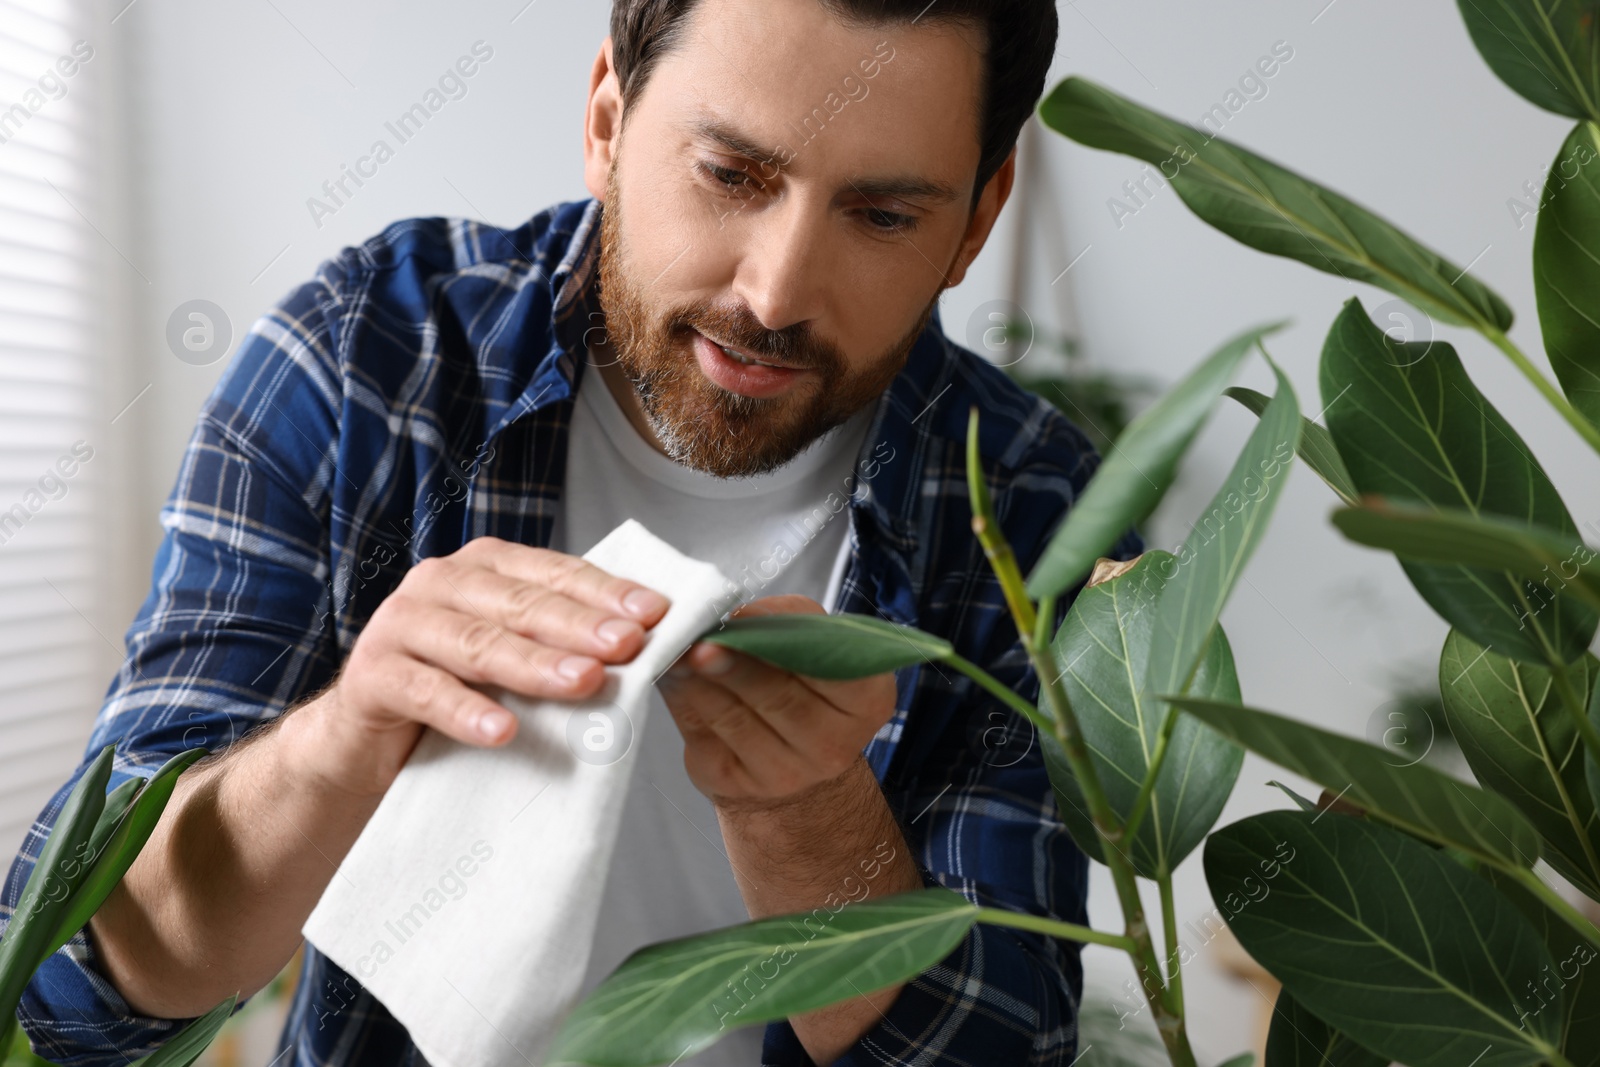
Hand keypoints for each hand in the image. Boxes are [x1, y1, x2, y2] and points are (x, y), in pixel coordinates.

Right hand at [305, 537, 669, 795]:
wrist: (368, 738)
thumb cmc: (454, 687)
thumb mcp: (513, 658)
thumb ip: (562, 643)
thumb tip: (643, 646)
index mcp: (486, 567)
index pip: (556, 573)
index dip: (607, 593)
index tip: (656, 615)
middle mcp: (442, 582)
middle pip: (522, 603)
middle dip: (581, 625)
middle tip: (627, 646)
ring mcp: (402, 623)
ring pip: (478, 643)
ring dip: (535, 665)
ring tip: (583, 682)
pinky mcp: (372, 674)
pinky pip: (426, 692)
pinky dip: (467, 711)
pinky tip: (501, 731)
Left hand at [658, 595, 897, 806]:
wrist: (791, 763)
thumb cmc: (801, 684)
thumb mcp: (814, 641)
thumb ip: (783, 622)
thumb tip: (731, 616)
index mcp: (867, 698)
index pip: (829, 665)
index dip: (782, 639)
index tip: (743, 618)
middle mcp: (834, 743)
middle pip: (779, 697)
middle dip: (735, 664)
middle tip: (702, 641)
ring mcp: (786, 773)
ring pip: (735, 718)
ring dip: (699, 681)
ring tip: (676, 651)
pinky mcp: (735, 784)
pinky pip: (703, 734)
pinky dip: (683, 700)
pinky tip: (671, 675)